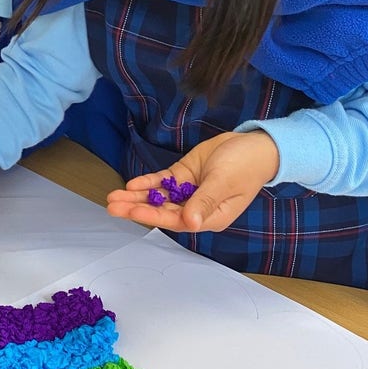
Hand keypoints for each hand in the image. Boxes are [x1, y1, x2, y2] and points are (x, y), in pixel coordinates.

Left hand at [106, 130, 279, 233]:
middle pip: (161, 210)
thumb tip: (191, 224)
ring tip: (113, 196)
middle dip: (136, 207)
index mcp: (209, 217)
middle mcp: (195, 208)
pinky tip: (132, 183)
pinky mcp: (184, 175)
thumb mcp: (224, 183)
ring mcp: (188, 191)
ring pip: (158, 196)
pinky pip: (162, 182)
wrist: (255, 144)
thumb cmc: (245, 166)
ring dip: (136, 196)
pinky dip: (148, 183)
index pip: (176, 220)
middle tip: (112, 204)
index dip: (153, 215)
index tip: (133, 210)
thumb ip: (204, 202)